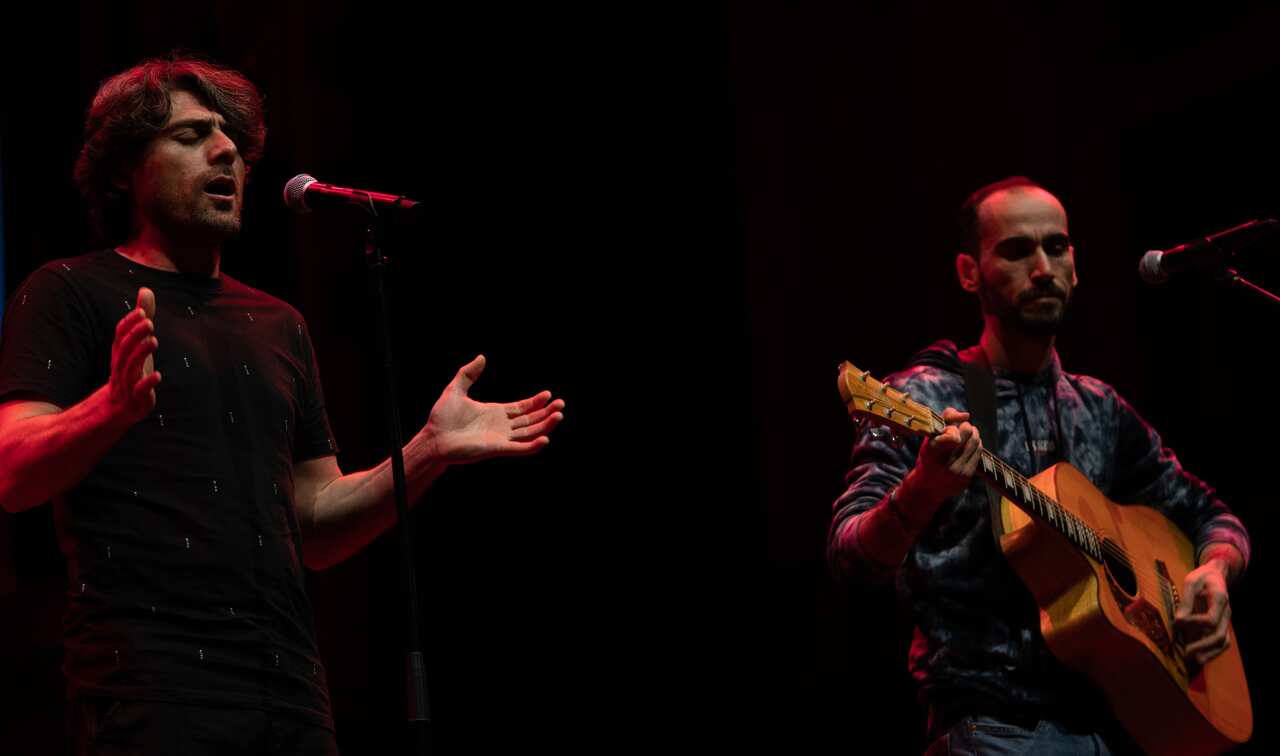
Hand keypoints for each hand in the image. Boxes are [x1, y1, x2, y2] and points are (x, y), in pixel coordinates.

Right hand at [107, 287, 161, 425]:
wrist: (115, 410)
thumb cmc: (130, 373)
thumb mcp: (136, 346)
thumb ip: (142, 320)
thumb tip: (146, 290)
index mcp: (119, 354)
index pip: (120, 336)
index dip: (129, 324)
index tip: (141, 311)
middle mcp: (120, 367)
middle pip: (124, 349)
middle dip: (135, 335)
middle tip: (149, 322)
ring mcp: (127, 384)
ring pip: (129, 368)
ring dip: (140, 354)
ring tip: (153, 341)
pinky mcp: (136, 400)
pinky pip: (139, 391)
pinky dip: (146, 383)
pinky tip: (158, 376)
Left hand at [421, 355, 563, 463]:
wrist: (433, 438)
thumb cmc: (442, 418)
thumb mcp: (455, 390)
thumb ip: (468, 374)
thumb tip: (481, 357)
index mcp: (495, 412)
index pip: (522, 408)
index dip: (536, 402)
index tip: (548, 394)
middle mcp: (501, 426)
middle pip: (530, 420)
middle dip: (546, 412)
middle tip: (561, 404)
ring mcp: (501, 438)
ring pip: (529, 433)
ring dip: (545, 426)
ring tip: (558, 416)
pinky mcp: (497, 448)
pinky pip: (519, 448)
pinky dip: (533, 446)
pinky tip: (545, 439)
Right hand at [912, 407, 981, 500]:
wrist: (928, 487)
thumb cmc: (930, 458)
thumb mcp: (929, 439)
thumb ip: (944, 421)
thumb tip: (966, 415)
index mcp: (931, 449)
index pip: (951, 434)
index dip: (953, 427)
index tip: (951, 428)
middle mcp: (945, 461)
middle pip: (966, 431)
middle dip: (966, 426)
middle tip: (962, 428)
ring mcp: (957, 469)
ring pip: (975, 440)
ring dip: (973, 433)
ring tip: (968, 435)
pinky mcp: (966, 475)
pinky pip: (978, 452)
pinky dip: (976, 444)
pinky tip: (970, 445)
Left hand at [1175, 561, 1232, 666]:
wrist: (1216, 575)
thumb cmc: (1201, 578)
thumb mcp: (1191, 582)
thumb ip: (1186, 601)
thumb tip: (1178, 621)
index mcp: (1219, 599)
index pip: (1211, 618)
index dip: (1195, 623)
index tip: (1178, 623)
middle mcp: (1226, 612)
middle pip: (1220, 634)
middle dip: (1203, 645)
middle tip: (1186, 652)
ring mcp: (1225, 620)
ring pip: (1224, 641)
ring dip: (1210, 653)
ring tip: (1195, 660)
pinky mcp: (1222, 625)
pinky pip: (1222, 642)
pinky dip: (1213, 651)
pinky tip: (1200, 657)